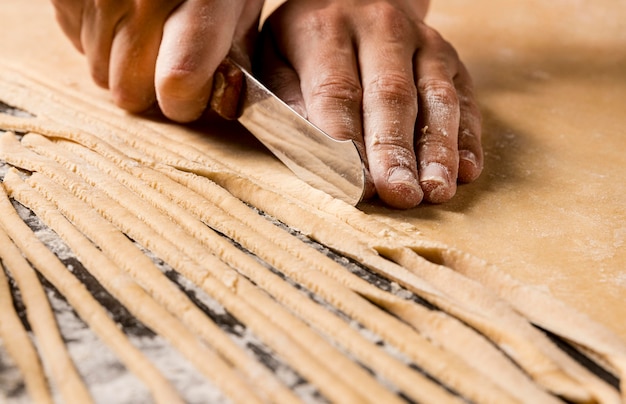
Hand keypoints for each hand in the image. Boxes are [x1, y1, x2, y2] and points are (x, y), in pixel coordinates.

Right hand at [50, 0, 264, 121]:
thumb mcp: (241, 3)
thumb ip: (236, 54)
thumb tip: (223, 102)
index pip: (179, 81)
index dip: (186, 102)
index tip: (194, 95)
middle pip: (130, 91)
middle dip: (150, 89)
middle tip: (167, 61)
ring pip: (100, 73)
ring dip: (123, 64)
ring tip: (145, 29)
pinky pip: (76, 43)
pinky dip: (98, 38)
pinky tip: (122, 12)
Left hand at [259, 0, 482, 208]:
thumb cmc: (309, 41)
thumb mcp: (278, 57)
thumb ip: (286, 101)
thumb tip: (309, 153)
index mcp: (324, 30)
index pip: (336, 92)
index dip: (345, 143)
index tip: (354, 185)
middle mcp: (378, 29)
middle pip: (390, 96)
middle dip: (395, 151)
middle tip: (399, 195)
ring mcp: (420, 40)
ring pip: (436, 97)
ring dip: (438, 149)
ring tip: (436, 190)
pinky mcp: (448, 56)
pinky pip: (464, 96)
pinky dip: (468, 136)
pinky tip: (467, 170)